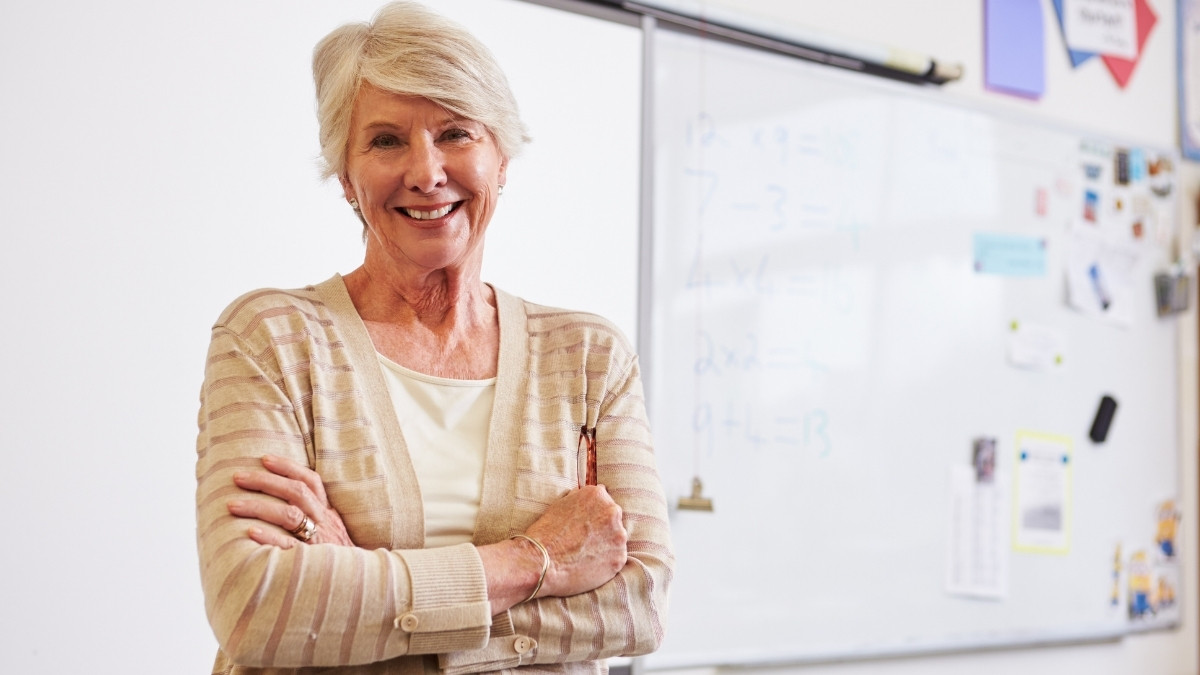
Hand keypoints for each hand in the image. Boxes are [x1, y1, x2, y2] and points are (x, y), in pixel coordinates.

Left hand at [226, 454, 354, 548]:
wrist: (359, 584)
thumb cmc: (338, 560)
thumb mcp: (333, 533)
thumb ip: (315, 519)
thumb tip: (283, 504)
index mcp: (328, 513)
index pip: (311, 481)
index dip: (288, 467)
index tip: (264, 458)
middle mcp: (325, 522)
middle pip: (296, 492)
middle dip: (265, 481)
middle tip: (238, 476)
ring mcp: (320, 541)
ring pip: (290, 515)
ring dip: (259, 506)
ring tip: (233, 505)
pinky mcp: (313, 560)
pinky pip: (289, 545)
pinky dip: (270, 536)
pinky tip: (250, 531)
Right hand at [524, 485, 627, 597]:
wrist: (541, 561)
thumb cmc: (546, 533)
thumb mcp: (560, 503)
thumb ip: (580, 498)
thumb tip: (590, 496)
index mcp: (598, 495)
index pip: (604, 502)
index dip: (593, 516)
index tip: (584, 526)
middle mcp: (612, 512)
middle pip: (613, 520)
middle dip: (602, 529)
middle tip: (584, 541)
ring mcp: (618, 536)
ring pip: (616, 540)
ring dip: (606, 546)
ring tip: (585, 554)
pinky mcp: (619, 558)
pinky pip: (616, 559)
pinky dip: (606, 563)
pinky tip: (589, 565)